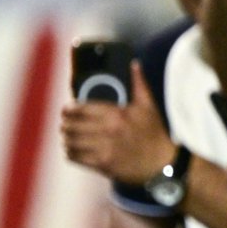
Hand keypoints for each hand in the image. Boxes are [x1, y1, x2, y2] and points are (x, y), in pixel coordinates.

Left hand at [61, 62, 175, 183]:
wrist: (161, 163)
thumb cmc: (154, 133)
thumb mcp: (149, 106)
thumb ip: (139, 84)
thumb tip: (134, 64)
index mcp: (116, 114)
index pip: (81, 109)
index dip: (69, 109)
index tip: (67, 110)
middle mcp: (108, 130)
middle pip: (72, 126)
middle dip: (65, 124)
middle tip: (65, 123)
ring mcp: (103, 148)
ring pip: (71, 141)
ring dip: (66, 138)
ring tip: (68, 136)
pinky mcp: (101, 164)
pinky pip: (75, 157)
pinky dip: (70, 153)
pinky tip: (73, 149)